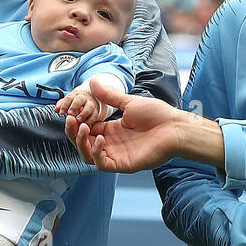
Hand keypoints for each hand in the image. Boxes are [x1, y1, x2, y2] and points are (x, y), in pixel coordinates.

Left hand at [56, 89, 103, 124]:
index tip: (61, 112)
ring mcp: (91, 104)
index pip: (69, 98)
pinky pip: (94, 115)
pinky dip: (90, 120)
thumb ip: (61, 105)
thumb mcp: (68, 102)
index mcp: (75, 95)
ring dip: (83, 113)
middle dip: (74, 106)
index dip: (65, 105)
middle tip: (70, 114)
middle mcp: (84, 98)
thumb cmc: (76, 102)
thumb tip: (56, 109)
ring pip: (89, 107)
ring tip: (78, 119)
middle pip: (79, 100)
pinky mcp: (96, 111)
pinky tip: (85, 124)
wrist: (90, 101)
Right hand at [65, 76, 192, 172]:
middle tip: (70, 119)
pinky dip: (96, 153)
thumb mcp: (129, 103)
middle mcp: (112, 144)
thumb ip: (109, 96)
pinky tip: (99, 139)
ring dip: (80, 143)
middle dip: (73, 133)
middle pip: (83, 144)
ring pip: (88, 156)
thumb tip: (93, 81)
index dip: (76, 123)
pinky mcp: (123, 164)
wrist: (175, 127)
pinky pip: (101, 164)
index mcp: (112, 130)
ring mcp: (117, 155)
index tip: (71, 113)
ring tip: (81, 127)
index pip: (86, 130)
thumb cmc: (158, 115)